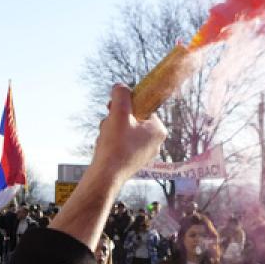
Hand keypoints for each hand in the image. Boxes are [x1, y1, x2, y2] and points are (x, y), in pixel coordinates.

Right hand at [51, 86, 167, 250]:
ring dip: (112, 129)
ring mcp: (144, 153)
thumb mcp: (119, 114)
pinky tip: (105, 147)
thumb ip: (121, 96)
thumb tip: (120, 86)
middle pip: (133, 119)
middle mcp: (155, 143)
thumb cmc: (115, 146)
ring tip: (106, 137)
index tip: (114, 107)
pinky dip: (112, 141)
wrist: (106, 176)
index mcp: (158, 130)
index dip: (127, 104)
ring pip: (126, 131)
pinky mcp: (133, 161)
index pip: (144, 107)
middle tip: (108, 122)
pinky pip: (122, 143)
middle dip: (117, 118)